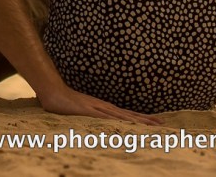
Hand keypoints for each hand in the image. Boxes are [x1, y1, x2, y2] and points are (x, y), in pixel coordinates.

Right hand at [37, 86, 162, 125]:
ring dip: (138, 121)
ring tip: (153, 125)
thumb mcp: (82, 110)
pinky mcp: (88, 111)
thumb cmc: (65, 102)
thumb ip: (92, 115)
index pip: (126, 114)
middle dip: (145, 120)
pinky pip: (106, 118)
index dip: (141, 118)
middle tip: (162, 124)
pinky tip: (127, 125)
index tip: (156, 122)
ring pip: (122, 116)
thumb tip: (101, 122)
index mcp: (103, 107)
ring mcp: (96, 108)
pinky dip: (118, 121)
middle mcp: (103, 107)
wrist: (52, 91)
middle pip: (128, 115)